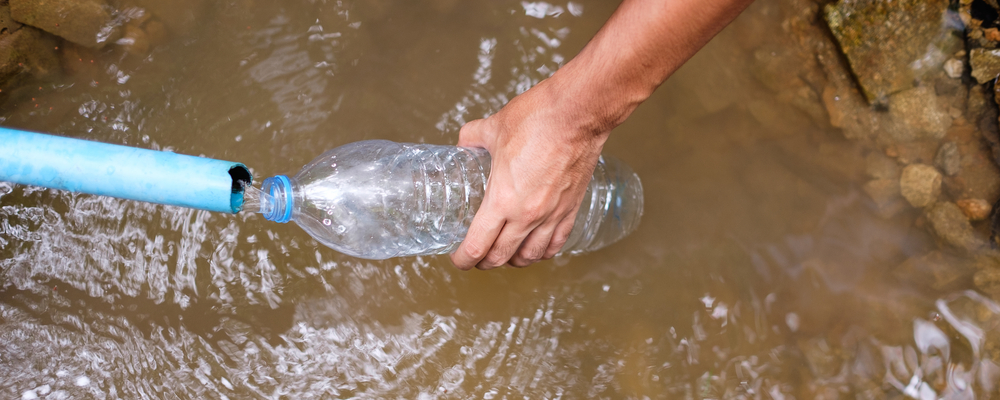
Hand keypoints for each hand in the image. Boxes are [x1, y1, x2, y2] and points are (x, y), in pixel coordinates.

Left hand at [450, 79, 608, 269]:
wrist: (578, 113)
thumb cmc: (538, 119)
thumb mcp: (493, 127)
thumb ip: (473, 137)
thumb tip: (465, 142)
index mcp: (502, 199)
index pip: (477, 246)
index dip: (463, 259)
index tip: (459, 258)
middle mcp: (526, 215)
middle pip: (501, 257)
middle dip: (484, 262)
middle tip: (476, 258)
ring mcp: (551, 214)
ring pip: (529, 256)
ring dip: (513, 261)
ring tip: (505, 255)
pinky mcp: (571, 208)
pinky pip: (556, 243)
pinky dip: (543, 252)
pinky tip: (537, 249)